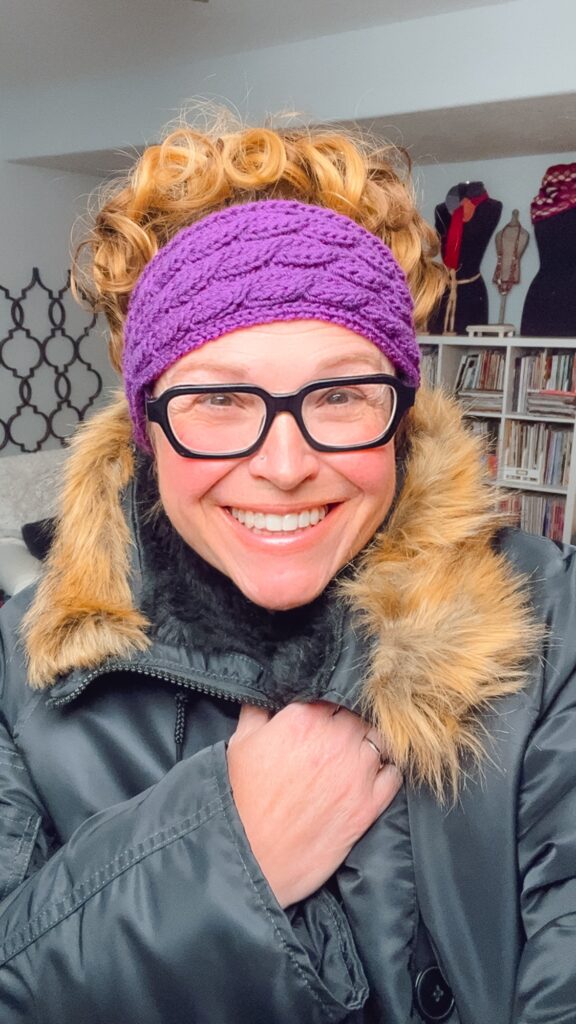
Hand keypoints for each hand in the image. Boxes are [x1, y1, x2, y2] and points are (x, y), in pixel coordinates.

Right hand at [227, 702, 401, 907]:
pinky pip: (394, 776)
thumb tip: (271, 696)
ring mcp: (356, 772)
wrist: (251, 857)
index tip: (324, 718)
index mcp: (303, 718)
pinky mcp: (369, 805)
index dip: (327, 707)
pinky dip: (387, 773)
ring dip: (369, 747)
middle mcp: (335, 739)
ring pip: (379, 742)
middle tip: (338, 739)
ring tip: (356, 758)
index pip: (331, 696)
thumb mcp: (240, 744)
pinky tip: (374, 778)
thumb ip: (259, 711)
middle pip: (358, 716)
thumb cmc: (241, 801)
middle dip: (349, 725)